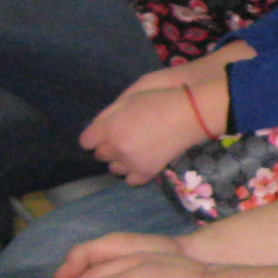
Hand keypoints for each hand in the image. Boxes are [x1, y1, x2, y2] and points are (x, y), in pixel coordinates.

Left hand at [81, 56, 234, 181]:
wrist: (191, 113)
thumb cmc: (159, 98)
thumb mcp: (128, 96)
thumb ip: (107, 114)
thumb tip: (98, 128)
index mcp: (109, 127)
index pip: (86, 141)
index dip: (95, 135)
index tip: (105, 131)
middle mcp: (117, 148)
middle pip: (100, 155)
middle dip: (108, 146)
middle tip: (125, 136)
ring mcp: (132, 163)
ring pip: (114, 168)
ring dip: (120, 160)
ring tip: (135, 149)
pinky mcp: (148, 173)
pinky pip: (131, 180)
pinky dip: (134, 172)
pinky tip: (142, 161)